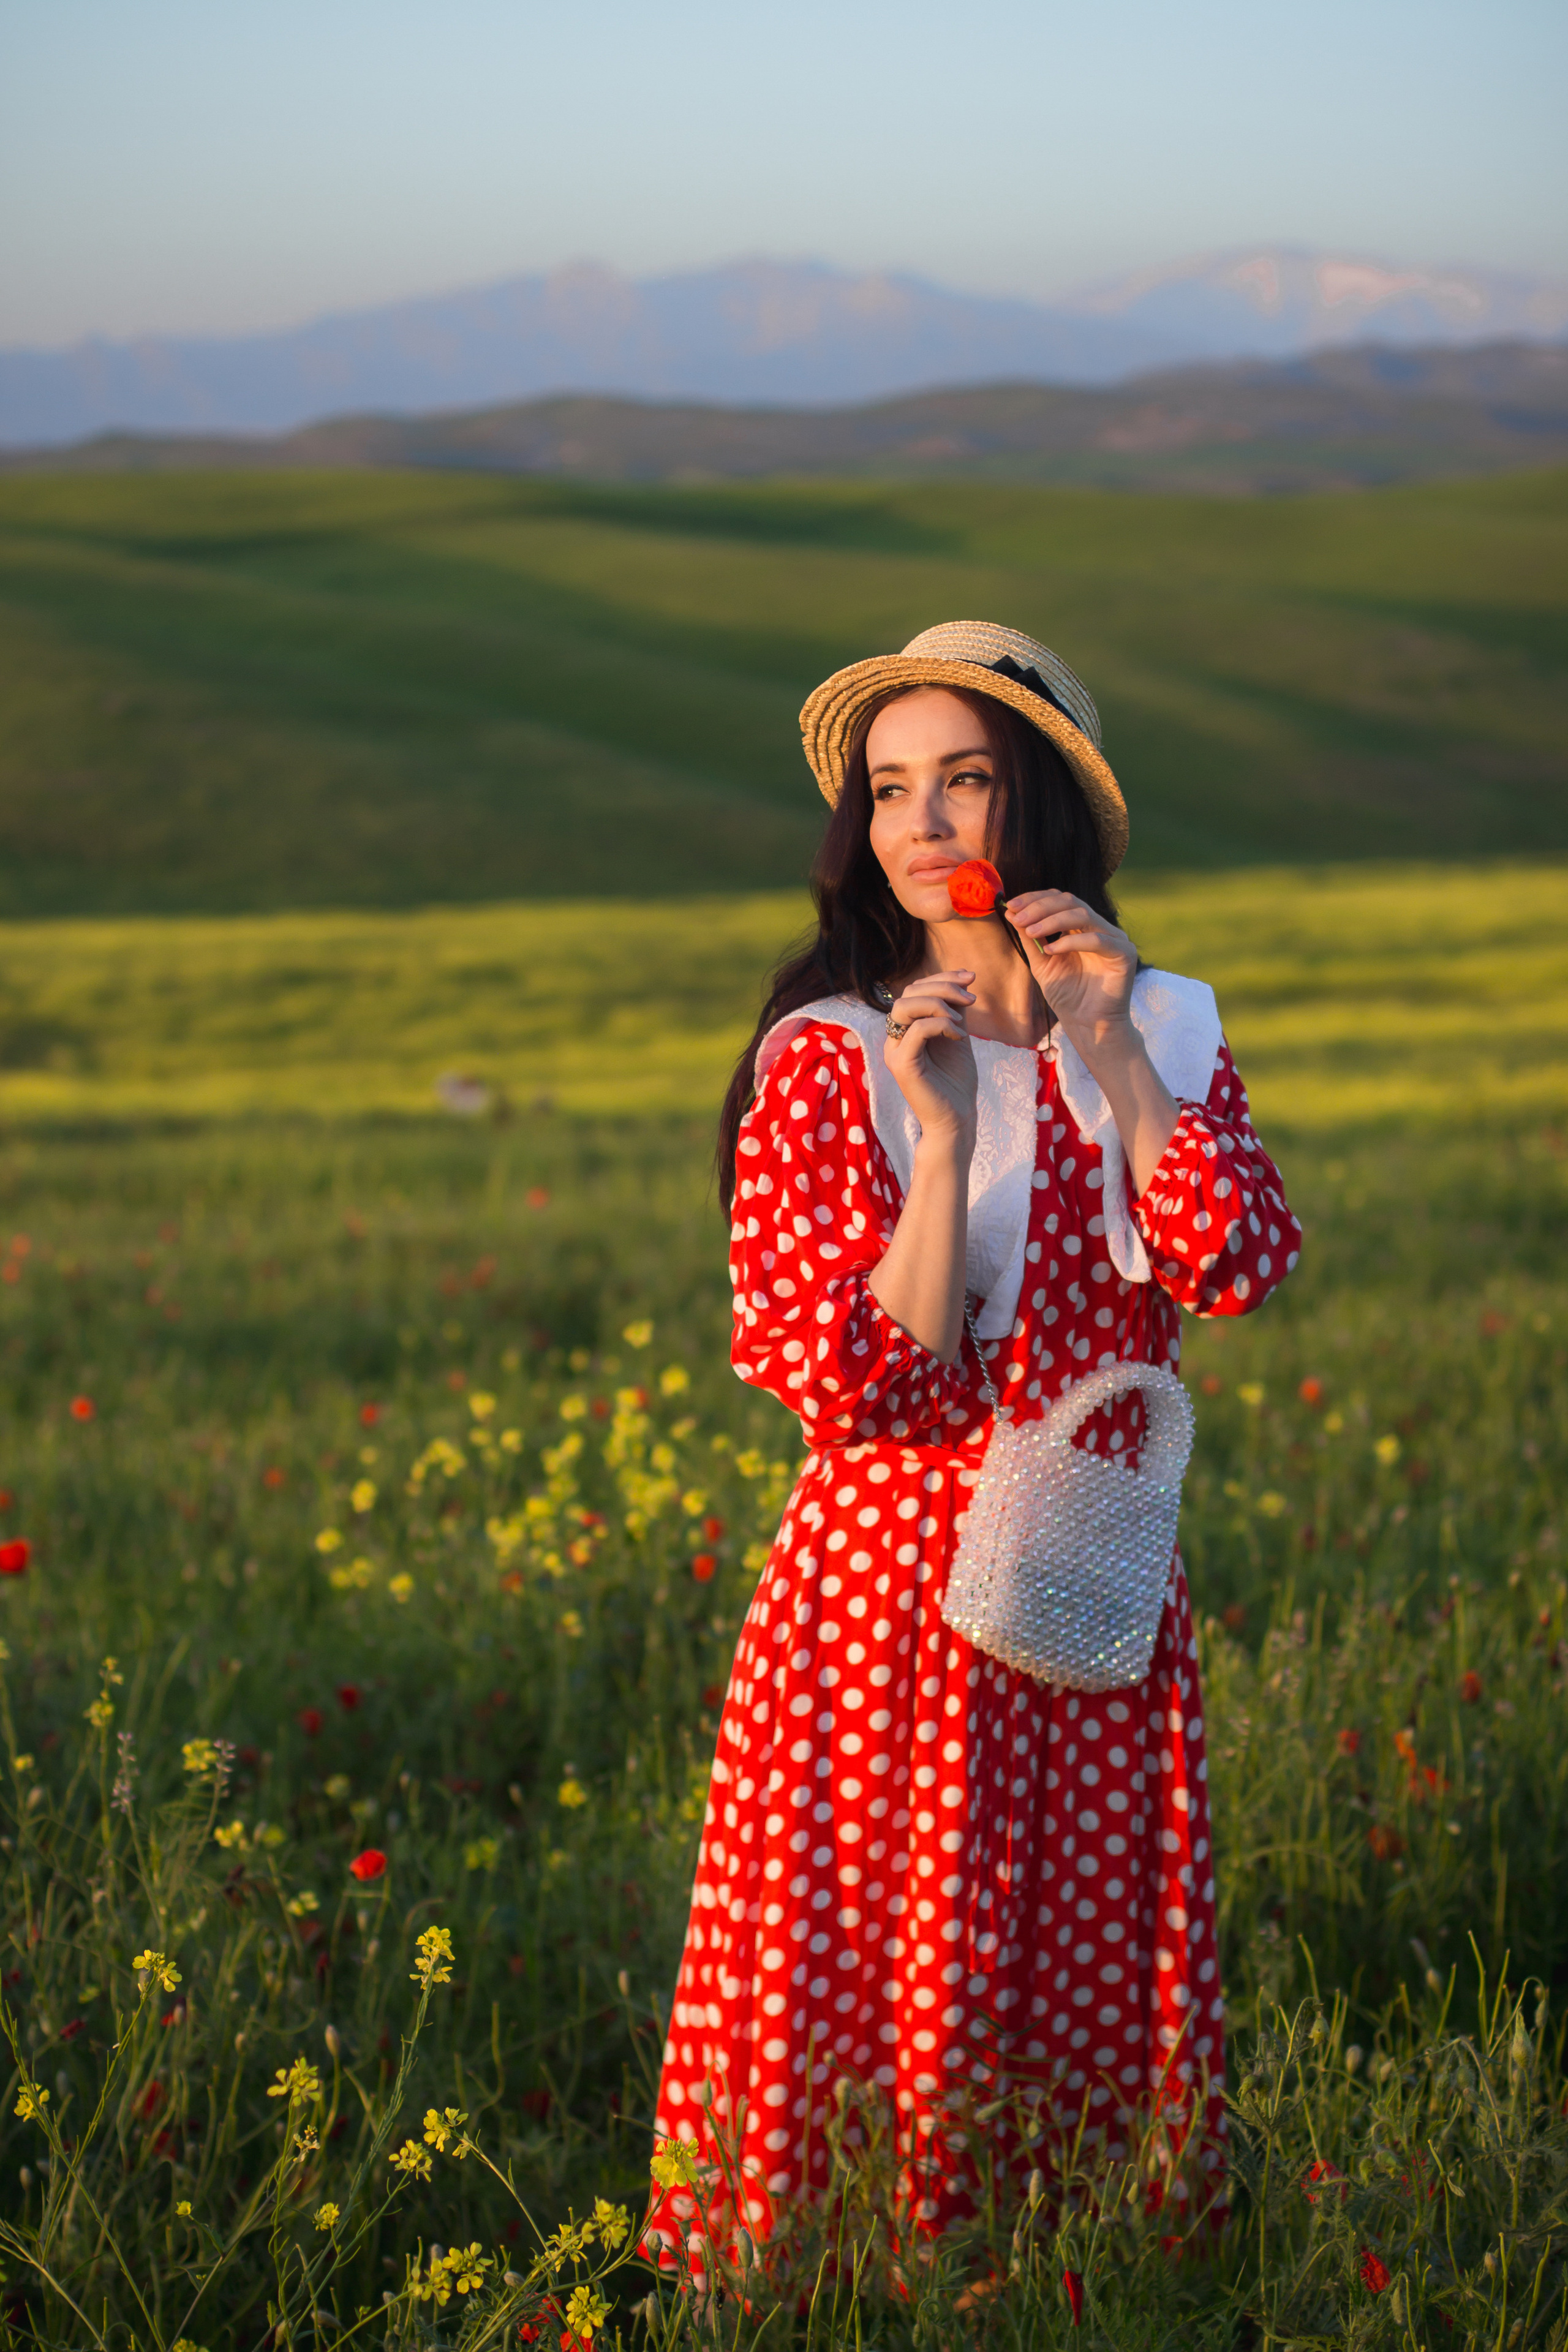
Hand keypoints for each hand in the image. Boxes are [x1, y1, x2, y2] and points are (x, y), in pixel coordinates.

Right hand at [882, 970, 977, 1148]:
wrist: (957, 1119)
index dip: (941, 978)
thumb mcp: (957, 1036)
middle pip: (908, 993)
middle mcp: (895, 1039)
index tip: (971, 978)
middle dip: (942, 987)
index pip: (914, 990)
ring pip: (905, 1007)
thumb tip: (962, 981)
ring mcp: (895, 1052)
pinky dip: (941, 1025)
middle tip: (971, 999)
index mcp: (905, 1030)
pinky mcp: (902, 1065)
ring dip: (938, 1005)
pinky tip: (959, 1036)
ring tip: (961, 1022)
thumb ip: (954, 1011)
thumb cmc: (956, 1081)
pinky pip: (916, 1030)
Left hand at [1004, 891, 1138, 1039]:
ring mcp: (1115, 938)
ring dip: (1052, 920)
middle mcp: (1100, 927)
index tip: (1011, 905)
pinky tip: (1050, 950)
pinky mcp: (1125, 954)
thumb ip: (1029, 937)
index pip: (1060, 900)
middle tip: (1018, 917)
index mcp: (1082, 926)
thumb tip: (1011, 911)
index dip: (1035, 898)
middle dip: (1040, 907)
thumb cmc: (1067, 996)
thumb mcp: (1041, 962)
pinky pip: (1098, 939)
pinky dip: (1071, 942)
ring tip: (1031, 932)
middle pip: (1070, 901)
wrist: (1087, 1024)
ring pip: (1083, 914)